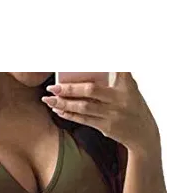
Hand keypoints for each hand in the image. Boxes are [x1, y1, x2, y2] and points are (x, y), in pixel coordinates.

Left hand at [42, 71, 160, 153]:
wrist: (143, 134)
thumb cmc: (133, 106)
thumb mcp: (130, 88)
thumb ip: (116, 75)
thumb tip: (97, 63)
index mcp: (126, 84)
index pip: (111, 68)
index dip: (97, 62)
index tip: (78, 58)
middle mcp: (119, 98)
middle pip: (90, 91)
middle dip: (69, 88)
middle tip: (52, 86)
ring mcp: (112, 114)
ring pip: (84, 107)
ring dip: (64, 103)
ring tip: (49, 100)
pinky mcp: (106, 127)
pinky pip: (84, 120)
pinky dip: (70, 114)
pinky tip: (59, 110)